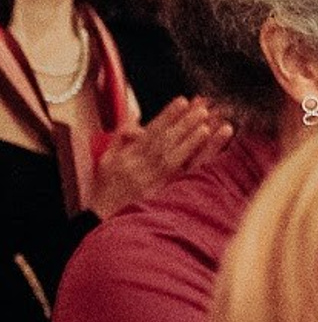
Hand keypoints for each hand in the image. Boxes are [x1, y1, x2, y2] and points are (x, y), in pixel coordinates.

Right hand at [89, 95, 229, 219]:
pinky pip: (182, 176)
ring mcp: (152, 182)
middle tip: (202, 107)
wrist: (104, 221)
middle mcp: (139, 167)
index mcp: (126, 157)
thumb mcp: (106, 160)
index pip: (150, 132)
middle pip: (166, 141)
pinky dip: (196, 161)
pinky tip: (207, 150)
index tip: (182, 100)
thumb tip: (136, 117)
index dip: (167, 115)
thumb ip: (121, 137)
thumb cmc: (106, 189)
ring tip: (208, 122)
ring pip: (175, 156)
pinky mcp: (162, 195)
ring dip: (192, 138)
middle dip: (184, 122)